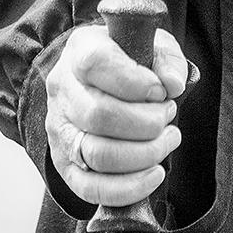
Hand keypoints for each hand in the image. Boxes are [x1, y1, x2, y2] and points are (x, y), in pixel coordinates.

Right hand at [43, 20, 193, 206]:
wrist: (100, 80)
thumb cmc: (132, 60)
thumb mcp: (153, 44)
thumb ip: (168, 58)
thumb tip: (173, 85)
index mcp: (81, 52)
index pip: (97, 64)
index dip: (135, 82)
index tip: (161, 91)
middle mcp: (63, 92)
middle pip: (100, 116)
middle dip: (148, 122)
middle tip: (168, 115)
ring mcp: (59, 131)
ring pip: (96, 154)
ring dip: (145, 153)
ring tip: (166, 140)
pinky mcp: (65, 164)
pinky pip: (89, 187)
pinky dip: (127, 188)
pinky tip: (154, 174)